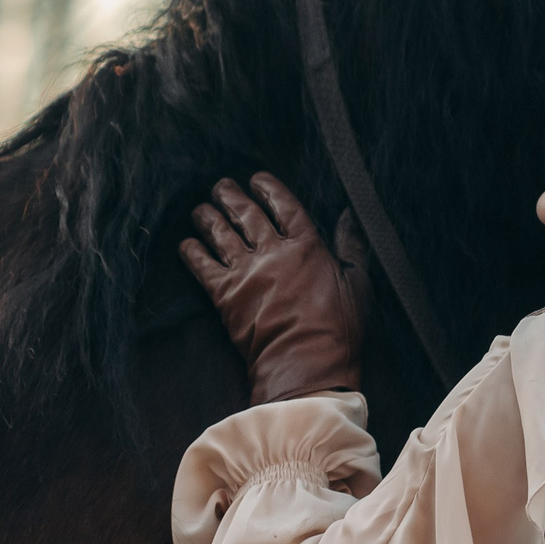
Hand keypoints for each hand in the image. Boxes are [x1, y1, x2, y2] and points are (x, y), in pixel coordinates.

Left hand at [181, 174, 371, 401]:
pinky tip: (185, 244)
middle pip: (247, 214)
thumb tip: (351, 214)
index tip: (257, 180)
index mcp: (307, 246)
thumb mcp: (359, 284)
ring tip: (200, 209)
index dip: (269, 188)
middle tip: (221, 186)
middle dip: (231, 196)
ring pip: (221, 234)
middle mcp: (273, 252)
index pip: (284, 205)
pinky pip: (201, 266)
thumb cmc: (339, 330)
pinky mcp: (225, 295)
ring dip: (208, 217)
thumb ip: (353, 245)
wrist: (306, 364)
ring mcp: (246, 272)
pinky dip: (191, 252)